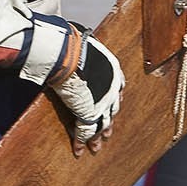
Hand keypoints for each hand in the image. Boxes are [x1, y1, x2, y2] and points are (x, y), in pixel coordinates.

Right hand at [18, 14, 125, 155]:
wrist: (69, 53)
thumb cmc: (74, 45)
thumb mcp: (86, 44)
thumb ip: (86, 49)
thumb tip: (78, 36)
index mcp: (114, 70)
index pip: (117, 90)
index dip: (113, 102)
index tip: (111, 110)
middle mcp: (112, 88)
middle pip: (112, 110)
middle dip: (108, 123)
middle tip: (106, 135)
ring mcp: (102, 103)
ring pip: (101, 125)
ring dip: (96, 138)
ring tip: (95, 148)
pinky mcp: (89, 113)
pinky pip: (86, 131)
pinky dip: (81, 142)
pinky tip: (78, 150)